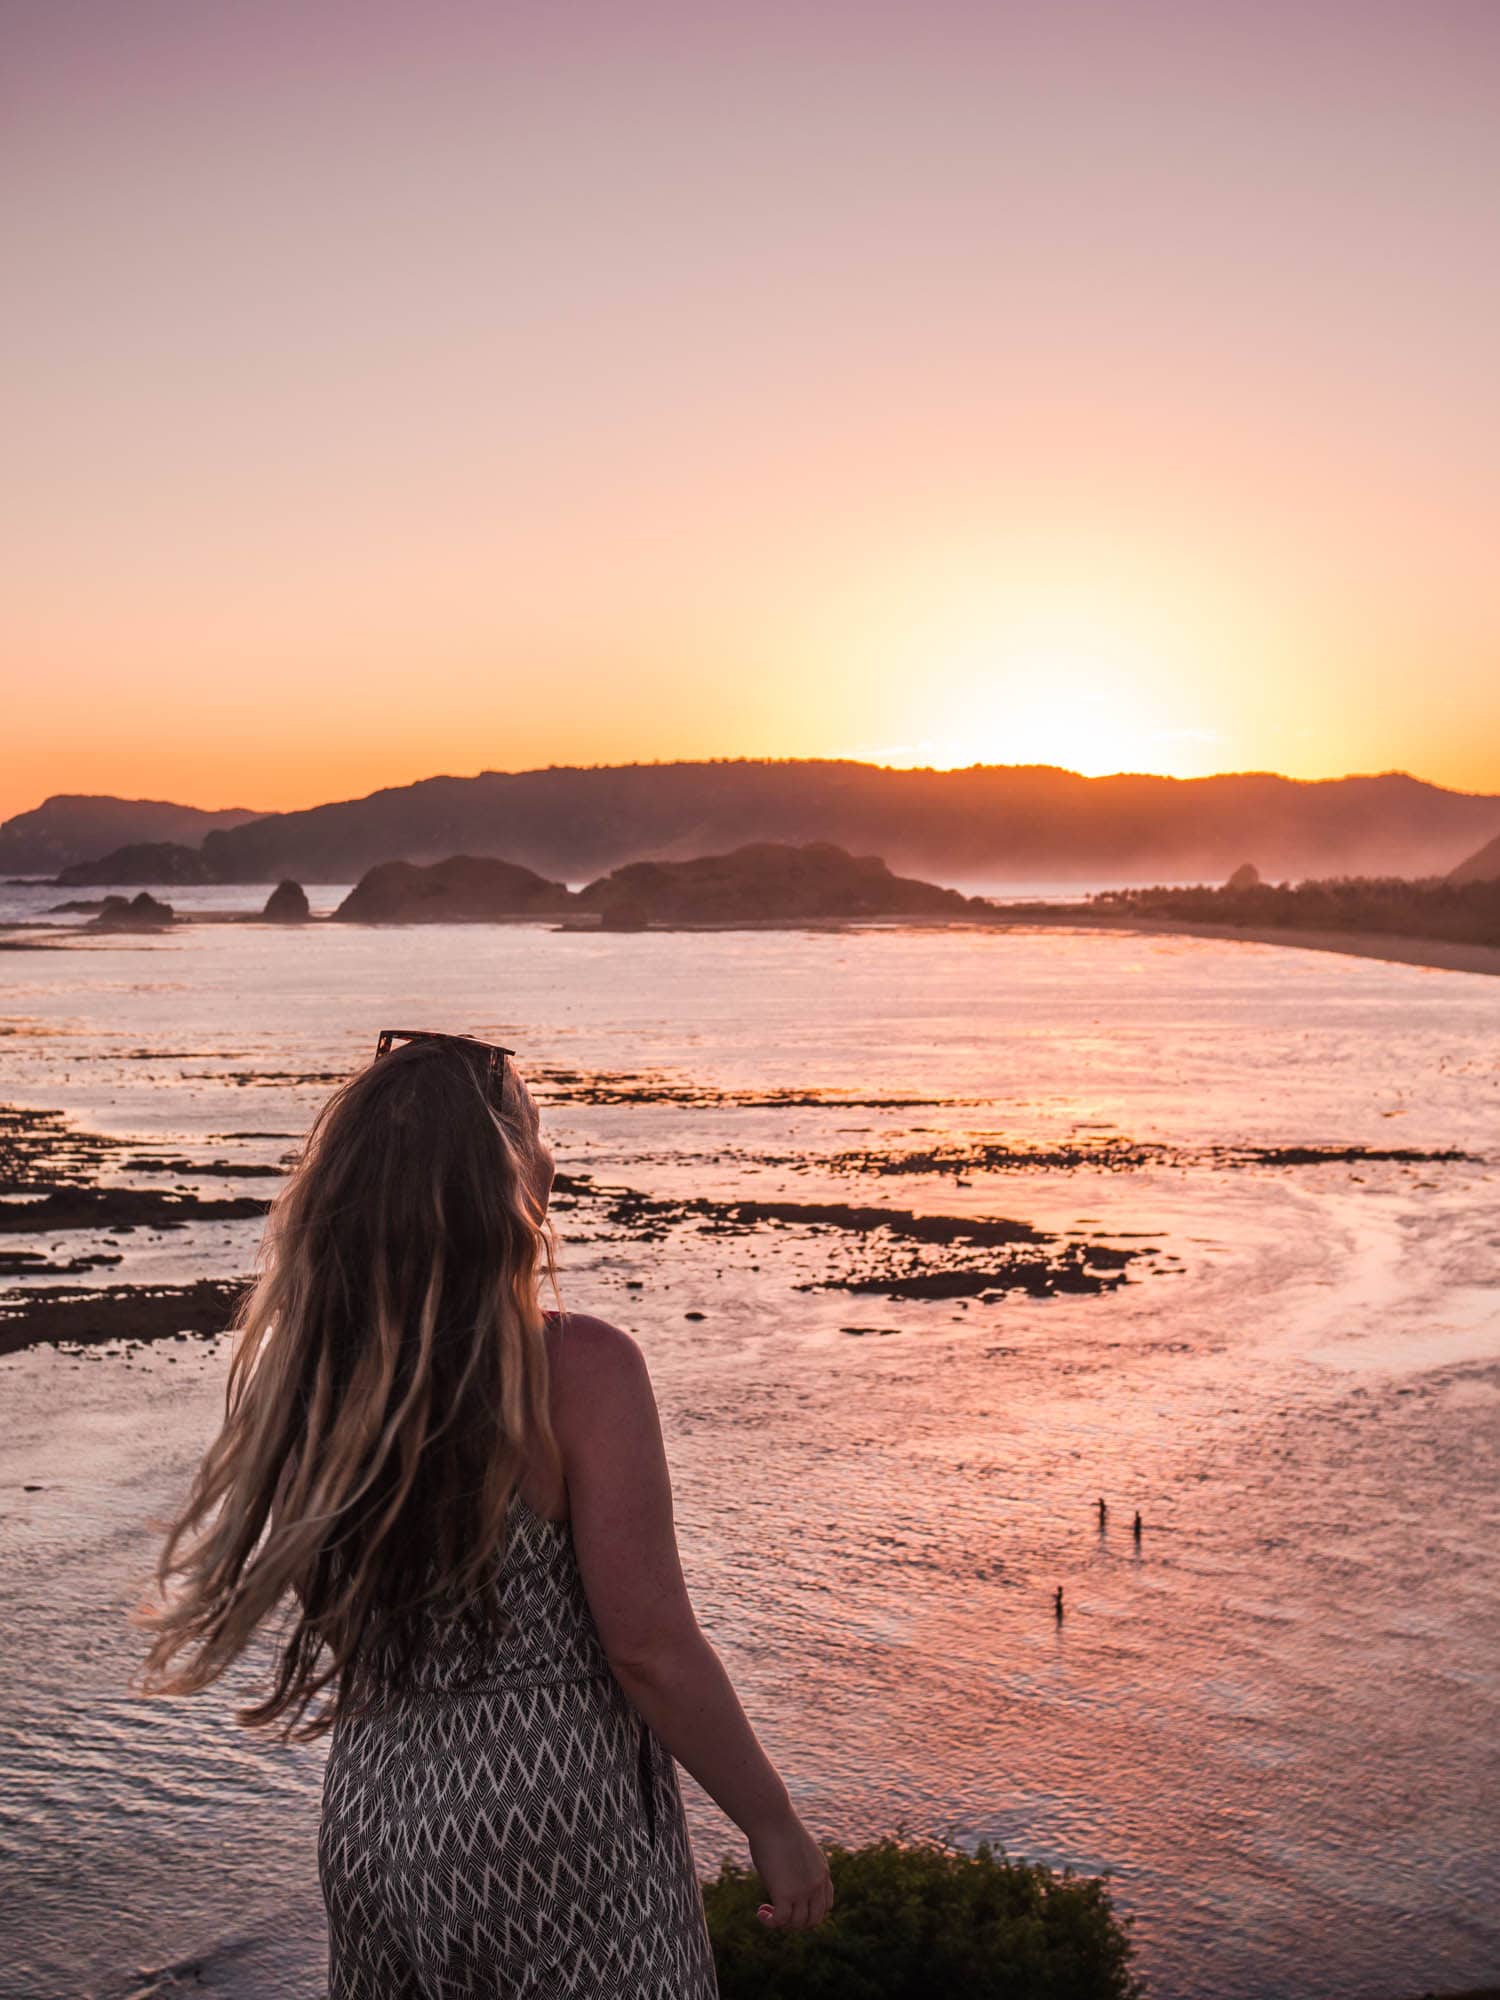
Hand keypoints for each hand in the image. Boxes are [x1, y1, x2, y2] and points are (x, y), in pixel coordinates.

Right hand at [748, 1812, 833, 1929]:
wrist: (771, 1819)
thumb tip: (786, 1875)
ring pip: (797, 1924)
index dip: (809, 1910)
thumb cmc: (777, 1827)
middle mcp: (817, 1884)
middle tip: (778, 1912)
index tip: (792, 1905)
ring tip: (765, 1910)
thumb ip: (797, 1865)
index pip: (826, 1905)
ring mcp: (803, 1890)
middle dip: (796, 1922)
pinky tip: (760, 1913)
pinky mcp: (785, 1894)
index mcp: (823, 1872)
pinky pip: (780, 1921)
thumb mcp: (796, 1848)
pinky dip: (770, 1922)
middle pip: (814, 1920)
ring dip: (781, 1923)